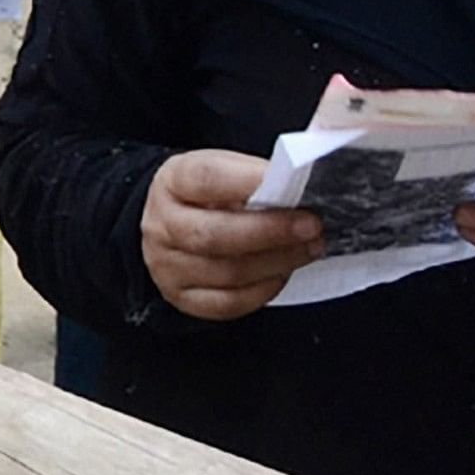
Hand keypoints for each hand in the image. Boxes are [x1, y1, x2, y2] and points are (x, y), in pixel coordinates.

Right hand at [141, 149, 325, 318]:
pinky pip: (229, 303)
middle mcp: (162, 225)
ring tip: (309, 248)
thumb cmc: (209, 196)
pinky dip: (264, 289)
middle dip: (271, 231)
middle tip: (312, 226)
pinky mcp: (182, 297)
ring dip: (278, 261)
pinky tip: (283, 272)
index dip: (249, 180)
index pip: (206, 178)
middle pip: (215, 234)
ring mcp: (168, 266)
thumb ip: (253, 177)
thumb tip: (300, 183)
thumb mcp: (224, 171)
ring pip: (228, 272)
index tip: (292, 180)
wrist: (175, 225)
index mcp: (172, 182)